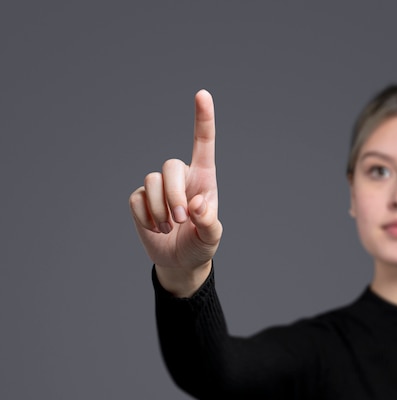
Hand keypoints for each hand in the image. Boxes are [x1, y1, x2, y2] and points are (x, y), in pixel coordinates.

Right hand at [129, 90, 222, 295]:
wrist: (180, 260)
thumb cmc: (201, 244)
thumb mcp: (212, 237)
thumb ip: (209, 222)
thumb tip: (197, 204)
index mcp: (204, 178)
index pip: (203, 143)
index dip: (203, 118)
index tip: (202, 93)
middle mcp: (181, 177)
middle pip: (170, 166)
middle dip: (174, 195)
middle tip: (182, 220)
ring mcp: (159, 187)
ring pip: (151, 181)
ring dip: (160, 209)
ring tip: (170, 227)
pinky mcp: (140, 199)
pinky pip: (137, 199)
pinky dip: (146, 217)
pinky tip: (156, 228)